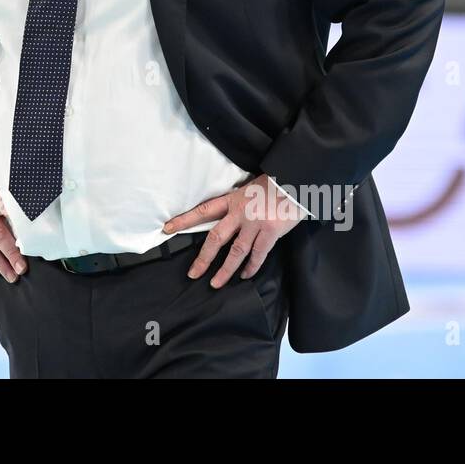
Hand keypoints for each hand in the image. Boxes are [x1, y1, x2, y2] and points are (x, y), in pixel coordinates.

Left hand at [162, 174, 306, 289]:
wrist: (297, 180)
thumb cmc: (275, 183)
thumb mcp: (250, 188)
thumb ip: (238, 203)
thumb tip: (229, 218)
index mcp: (233, 199)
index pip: (203, 210)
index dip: (184, 220)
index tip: (167, 228)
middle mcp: (240, 212)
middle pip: (215, 237)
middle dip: (202, 258)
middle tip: (192, 273)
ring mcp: (255, 223)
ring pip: (235, 252)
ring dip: (225, 270)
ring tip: (215, 283)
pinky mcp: (270, 232)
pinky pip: (258, 255)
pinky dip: (250, 267)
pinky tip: (244, 275)